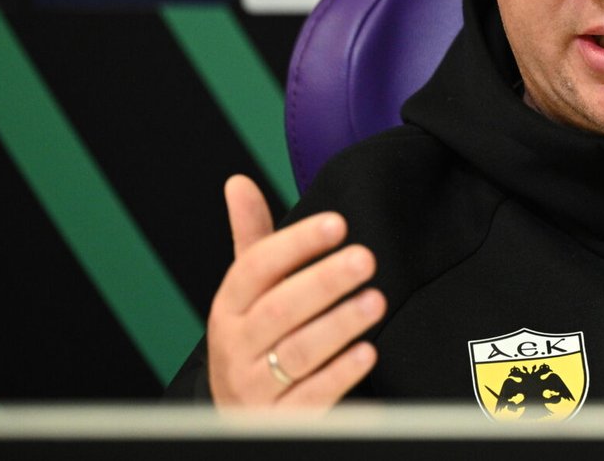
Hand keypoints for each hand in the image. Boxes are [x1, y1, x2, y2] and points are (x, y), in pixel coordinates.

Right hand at [206, 175, 384, 407]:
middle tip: (366, 258)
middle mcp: (235, 346)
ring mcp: (254, 387)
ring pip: (296, 354)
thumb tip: (238, 182)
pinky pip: (310, 398)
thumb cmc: (254, 340)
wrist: (238, 415)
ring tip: (375, 301)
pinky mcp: (279, 420)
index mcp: (228, 307)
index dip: (295, 244)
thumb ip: (250, 239)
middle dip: (323, 282)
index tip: (337, 223)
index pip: (255, 268)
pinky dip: (339, 376)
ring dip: (338, 325)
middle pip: (278, 310)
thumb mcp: (247, 293)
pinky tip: (367, 354)